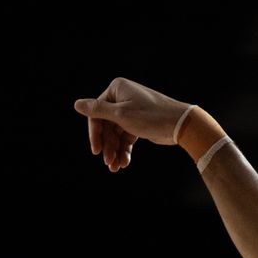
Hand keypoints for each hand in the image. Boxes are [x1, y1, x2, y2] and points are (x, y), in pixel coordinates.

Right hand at [73, 78, 191, 172]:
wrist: (181, 124)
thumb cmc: (152, 116)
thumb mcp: (121, 115)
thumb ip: (98, 111)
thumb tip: (77, 104)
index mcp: (117, 89)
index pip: (97, 113)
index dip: (95, 134)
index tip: (96, 151)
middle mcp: (123, 98)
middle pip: (107, 125)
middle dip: (108, 146)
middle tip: (109, 163)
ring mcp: (131, 110)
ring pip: (116, 134)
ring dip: (115, 150)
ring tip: (116, 167)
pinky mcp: (139, 123)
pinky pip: (126, 137)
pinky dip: (124, 149)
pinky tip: (124, 162)